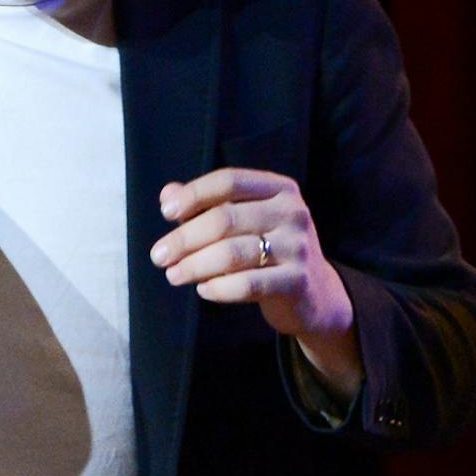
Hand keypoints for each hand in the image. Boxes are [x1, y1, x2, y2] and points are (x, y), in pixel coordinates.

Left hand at [150, 167, 361, 398]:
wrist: (315, 293)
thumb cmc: (271, 250)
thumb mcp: (245, 221)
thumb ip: (207, 205)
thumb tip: (168, 194)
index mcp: (279, 189)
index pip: (229, 181)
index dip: (194, 194)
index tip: (166, 212)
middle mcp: (292, 212)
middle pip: (226, 218)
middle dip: (185, 238)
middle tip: (159, 255)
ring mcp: (297, 246)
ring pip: (233, 253)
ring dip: (195, 265)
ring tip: (174, 275)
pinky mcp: (297, 281)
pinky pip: (248, 284)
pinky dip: (219, 287)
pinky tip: (203, 290)